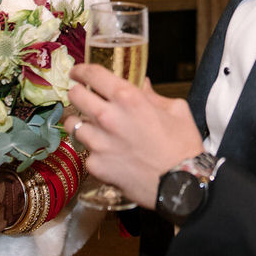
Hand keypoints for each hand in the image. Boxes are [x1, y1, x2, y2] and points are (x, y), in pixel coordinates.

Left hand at [66, 63, 204, 209]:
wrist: (182, 184)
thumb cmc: (183, 146)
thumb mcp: (176, 110)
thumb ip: (154, 96)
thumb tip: (143, 85)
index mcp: (128, 98)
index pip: (93, 74)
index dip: (81, 70)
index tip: (77, 72)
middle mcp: (108, 117)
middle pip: (75, 96)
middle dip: (76, 93)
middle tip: (81, 97)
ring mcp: (99, 143)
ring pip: (73, 125)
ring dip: (80, 122)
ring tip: (89, 126)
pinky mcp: (96, 165)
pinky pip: (86, 152)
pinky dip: (93, 151)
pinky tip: (105, 153)